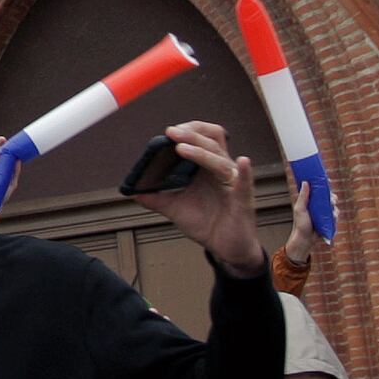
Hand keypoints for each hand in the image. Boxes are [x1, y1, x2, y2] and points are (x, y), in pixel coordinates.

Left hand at [151, 121, 266, 275]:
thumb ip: (157, 198)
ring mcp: (233, 183)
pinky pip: (245, 183)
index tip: (168, 132)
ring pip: (219, 161)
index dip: (189, 130)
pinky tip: (242, 161)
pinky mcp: (242, 200)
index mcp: (207, 168)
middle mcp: (221, 170)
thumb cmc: (206, 223)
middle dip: (191, 135)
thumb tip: (133, 191)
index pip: (203, 138)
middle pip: (211, 142)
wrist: (225, 247)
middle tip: (171, 132)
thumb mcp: (176, 209)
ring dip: (200, 152)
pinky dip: (244, 172)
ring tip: (181, 148)